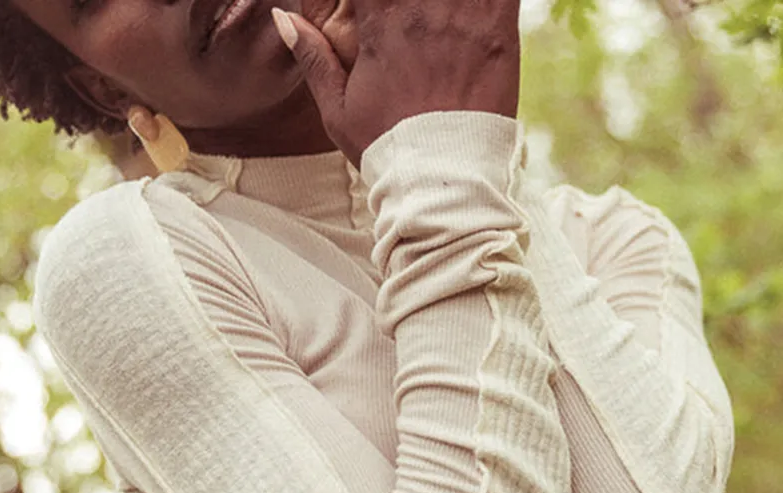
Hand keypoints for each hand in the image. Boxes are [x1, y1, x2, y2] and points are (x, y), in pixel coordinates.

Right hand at [271, 0, 521, 169]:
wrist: (445, 184)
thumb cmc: (389, 151)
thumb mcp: (338, 112)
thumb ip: (313, 57)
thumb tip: (282, 15)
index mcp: (379, 21)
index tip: (367, 6)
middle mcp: (421, 6)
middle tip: (405, 10)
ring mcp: (464, 13)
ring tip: (438, 7)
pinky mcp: (500, 28)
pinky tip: (477, 2)